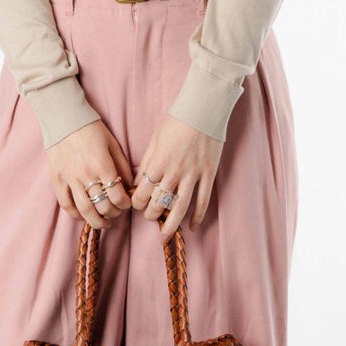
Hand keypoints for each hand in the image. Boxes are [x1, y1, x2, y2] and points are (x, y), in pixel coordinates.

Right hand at [45, 120, 133, 228]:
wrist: (63, 118)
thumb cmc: (91, 129)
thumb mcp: (112, 144)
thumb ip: (122, 166)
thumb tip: (128, 187)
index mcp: (102, 165)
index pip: (117, 196)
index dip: (125, 204)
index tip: (126, 203)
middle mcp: (86, 175)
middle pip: (103, 206)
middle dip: (113, 213)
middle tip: (116, 211)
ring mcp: (70, 179)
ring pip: (85, 211)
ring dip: (97, 221)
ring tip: (103, 222)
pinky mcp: (57, 180)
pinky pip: (66, 205)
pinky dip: (76, 215)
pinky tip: (84, 216)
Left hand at [131, 116, 223, 241]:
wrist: (204, 108)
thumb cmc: (176, 122)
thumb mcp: (154, 140)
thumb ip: (147, 163)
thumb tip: (140, 182)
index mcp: (157, 163)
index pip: (142, 194)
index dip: (137, 203)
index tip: (138, 204)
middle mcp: (174, 173)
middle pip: (158, 205)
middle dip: (151, 215)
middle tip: (150, 216)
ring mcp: (193, 175)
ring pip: (179, 208)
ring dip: (170, 226)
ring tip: (164, 237)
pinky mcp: (208, 175)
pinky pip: (203, 201)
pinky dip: (198, 216)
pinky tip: (192, 226)